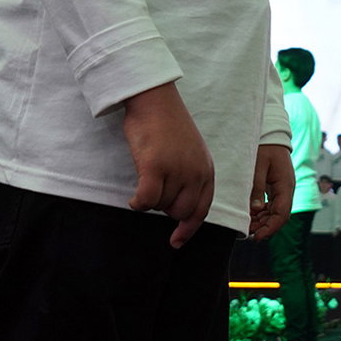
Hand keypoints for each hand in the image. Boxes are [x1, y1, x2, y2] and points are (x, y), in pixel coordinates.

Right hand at [122, 81, 215, 248]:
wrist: (154, 100)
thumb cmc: (167, 125)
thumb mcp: (191, 153)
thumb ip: (191, 177)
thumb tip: (178, 207)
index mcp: (207, 170)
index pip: (201, 210)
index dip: (188, 229)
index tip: (176, 241)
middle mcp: (196, 173)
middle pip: (179, 212)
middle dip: (164, 207)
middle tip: (154, 187)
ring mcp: (177, 170)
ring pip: (160, 206)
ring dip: (150, 198)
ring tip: (147, 172)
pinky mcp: (155, 167)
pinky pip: (146, 201)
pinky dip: (138, 203)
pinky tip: (134, 198)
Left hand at [248, 145, 294, 242]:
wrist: (270, 133)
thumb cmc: (265, 145)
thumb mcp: (258, 165)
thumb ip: (256, 187)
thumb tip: (254, 209)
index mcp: (285, 185)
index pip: (282, 214)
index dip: (270, 228)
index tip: (257, 237)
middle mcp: (286, 189)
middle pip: (278, 216)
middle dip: (264, 227)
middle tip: (247, 233)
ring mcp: (281, 188)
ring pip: (274, 212)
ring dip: (262, 221)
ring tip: (246, 225)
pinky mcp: (275, 187)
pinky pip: (270, 205)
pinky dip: (261, 212)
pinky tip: (250, 215)